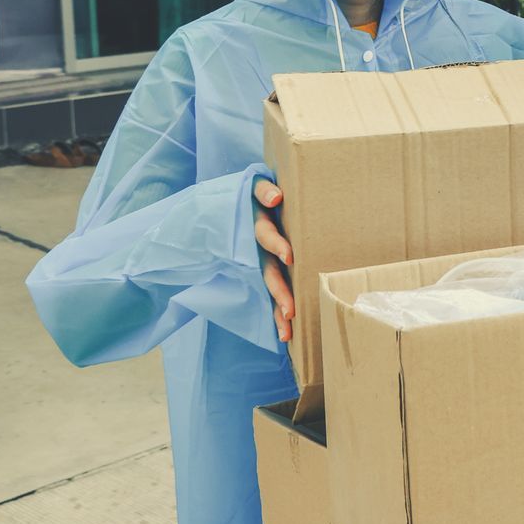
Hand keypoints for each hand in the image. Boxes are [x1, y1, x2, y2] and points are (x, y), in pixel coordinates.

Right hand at [254, 179, 294, 342]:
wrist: (232, 206)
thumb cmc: (257, 196)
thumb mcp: (254, 188)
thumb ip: (264, 190)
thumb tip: (277, 198)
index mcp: (260, 227)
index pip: (267, 236)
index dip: (277, 245)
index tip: (289, 257)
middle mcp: (257, 249)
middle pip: (268, 271)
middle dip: (279, 290)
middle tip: (290, 311)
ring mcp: (259, 262)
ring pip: (269, 287)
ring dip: (278, 307)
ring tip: (288, 328)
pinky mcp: (263, 269)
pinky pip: (269, 293)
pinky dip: (276, 313)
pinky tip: (286, 335)